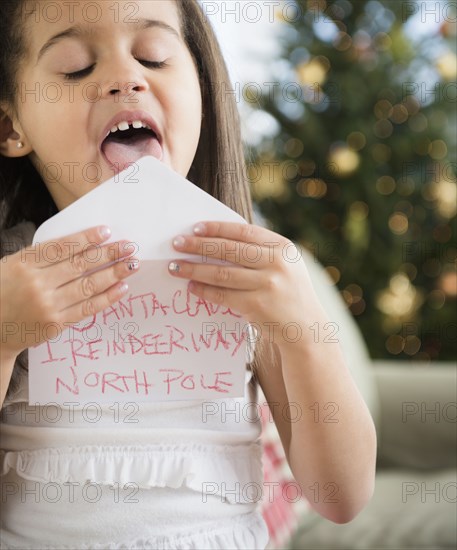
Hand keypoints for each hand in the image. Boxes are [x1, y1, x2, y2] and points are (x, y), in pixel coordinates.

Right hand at [0, 225, 138, 356]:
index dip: (86, 238)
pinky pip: (87, 308)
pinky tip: (122, 287)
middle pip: (80, 264)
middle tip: (129, 246)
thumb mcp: (12, 265)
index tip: (107, 232)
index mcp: (24, 264)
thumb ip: (42, 256)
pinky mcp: (57, 324)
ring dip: (114, 273)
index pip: (62, 247)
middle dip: (108, 254)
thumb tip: (80, 244)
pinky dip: (107, 297)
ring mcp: (48, 306)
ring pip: (88, 286)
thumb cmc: (2, 291)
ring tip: (132, 264)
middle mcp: (37, 284)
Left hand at [168, 221, 322, 347]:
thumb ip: (260, 251)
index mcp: (283, 247)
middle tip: (176, 243)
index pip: (244, 231)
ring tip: (175, 266)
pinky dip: (204, 290)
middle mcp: (277, 264)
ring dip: (194, 269)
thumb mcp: (285, 265)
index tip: (195, 228)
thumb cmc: (289, 294)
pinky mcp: (257, 306)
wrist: (307, 329)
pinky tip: (191, 286)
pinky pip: (223, 295)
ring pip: (222, 273)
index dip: (217, 228)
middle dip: (198, 245)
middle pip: (229, 250)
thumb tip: (216, 239)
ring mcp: (268, 285)